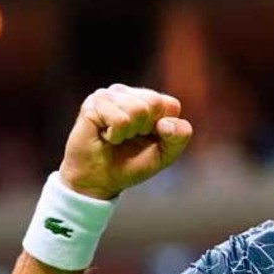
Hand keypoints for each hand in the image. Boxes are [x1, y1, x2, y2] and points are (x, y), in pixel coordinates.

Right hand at [59, 84, 193, 199]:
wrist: (100, 181)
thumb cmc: (132, 164)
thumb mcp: (166, 153)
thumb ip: (179, 135)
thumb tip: (165, 123)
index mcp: (148, 100)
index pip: (171, 105)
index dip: (165, 129)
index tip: (148, 139)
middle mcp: (128, 93)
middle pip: (155, 102)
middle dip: (146, 129)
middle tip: (129, 138)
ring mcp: (110, 95)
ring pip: (138, 109)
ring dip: (129, 133)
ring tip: (116, 137)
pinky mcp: (93, 103)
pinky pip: (120, 120)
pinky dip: (115, 135)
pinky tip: (105, 136)